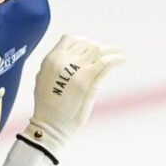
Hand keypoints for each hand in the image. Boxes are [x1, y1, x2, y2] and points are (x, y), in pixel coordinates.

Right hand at [18, 34, 125, 163]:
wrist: (49, 127)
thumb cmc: (47, 106)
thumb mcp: (43, 78)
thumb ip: (55, 64)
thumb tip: (69, 55)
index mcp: (50, 59)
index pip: (70, 38)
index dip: (83, 42)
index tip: (91, 48)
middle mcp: (62, 61)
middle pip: (86, 43)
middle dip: (98, 47)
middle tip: (108, 53)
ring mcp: (75, 71)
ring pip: (98, 50)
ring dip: (110, 50)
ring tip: (118, 54)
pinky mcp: (87, 82)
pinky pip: (106, 63)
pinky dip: (116, 59)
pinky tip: (121, 60)